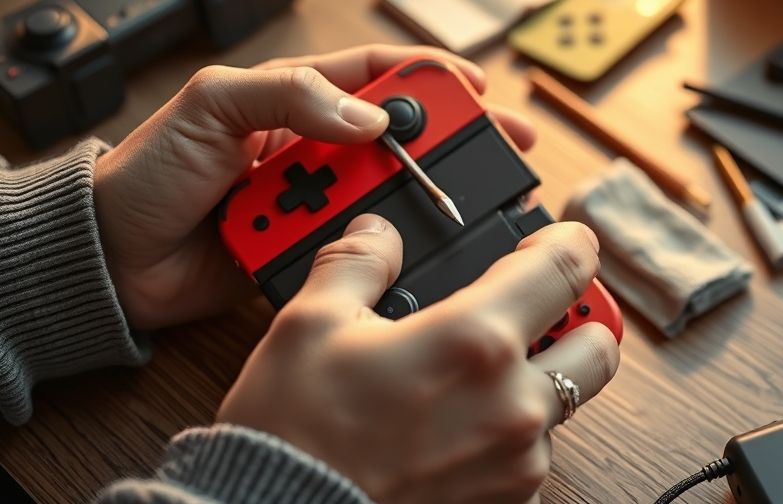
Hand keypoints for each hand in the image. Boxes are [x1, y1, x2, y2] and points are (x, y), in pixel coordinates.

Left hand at [93, 45, 535, 328]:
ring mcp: (313, 203)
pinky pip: (357, 247)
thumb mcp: (210, 107)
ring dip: (418, 199)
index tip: (474, 91)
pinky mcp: (309, 251)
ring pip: (384, 196)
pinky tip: (416, 249)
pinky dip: (384, 248)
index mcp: (293, 101)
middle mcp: (312, 150)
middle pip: (398, 140)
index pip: (376, 79)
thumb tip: (366, 116)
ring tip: (460, 203)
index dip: (430, 81)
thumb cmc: (147, 173)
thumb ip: (288, 95)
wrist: (113, 261)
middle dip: (452, 141)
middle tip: (502, 148)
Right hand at [217, 216, 620, 502]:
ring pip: (569, 403)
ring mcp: (517, 459)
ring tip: (478, 373)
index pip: (568, 267)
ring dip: (541, 379)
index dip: (569, 241)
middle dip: (574, 320)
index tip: (556, 239)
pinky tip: (462, 422)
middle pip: (599, 344)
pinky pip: (535, 453)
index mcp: (476, 340)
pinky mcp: (507, 499)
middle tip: (532, 312)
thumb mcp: (311, 324)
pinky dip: (513, 431)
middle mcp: (514, 402)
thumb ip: (357, 262)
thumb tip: (377, 234)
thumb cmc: (296, 432)